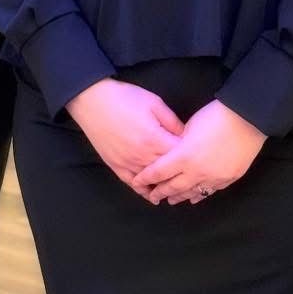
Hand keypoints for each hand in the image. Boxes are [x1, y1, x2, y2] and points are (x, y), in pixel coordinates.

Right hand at [65, 78, 184, 192]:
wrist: (92, 100)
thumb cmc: (125, 97)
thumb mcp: (155, 103)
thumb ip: (173, 122)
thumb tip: (187, 137)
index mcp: (155, 139)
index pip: (181, 156)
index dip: (192, 156)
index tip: (200, 157)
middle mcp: (142, 156)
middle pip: (168, 172)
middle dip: (181, 174)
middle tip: (194, 176)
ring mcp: (128, 163)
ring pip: (151, 182)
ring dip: (165, 186)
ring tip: (178, 190)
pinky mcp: (115, 166)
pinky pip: (132, 183)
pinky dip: (143, 191)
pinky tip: (153, 196)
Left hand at [132, 99, 266, 204]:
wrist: (248, 119)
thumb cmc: (215, 116)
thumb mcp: (189, 126)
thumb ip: (177, 142)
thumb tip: (173, 151)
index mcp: (183, 156)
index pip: (158, 172)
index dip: (145, 179)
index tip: (137, 182)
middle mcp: (196, 171)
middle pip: (173, 187)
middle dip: (161, 192)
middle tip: (152, 196)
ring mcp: (214, 177)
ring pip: (192, 193)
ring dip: (180, 196)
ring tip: (171, 200)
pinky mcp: (229, 178)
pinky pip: (210, 191)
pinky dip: (199, 194)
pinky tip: (194, 197)